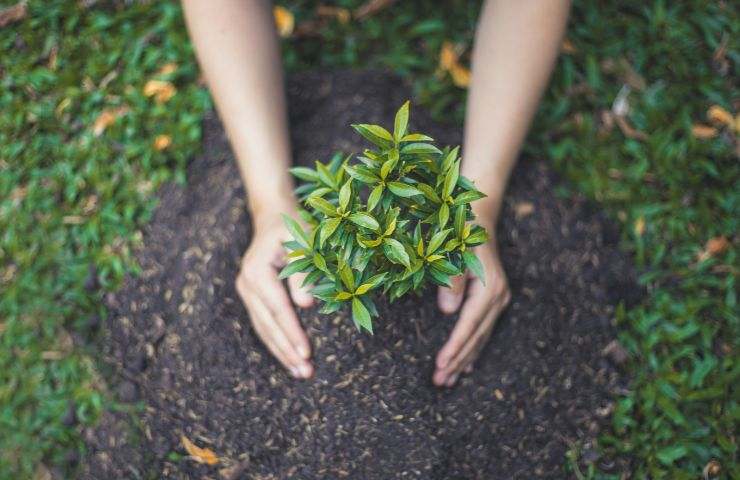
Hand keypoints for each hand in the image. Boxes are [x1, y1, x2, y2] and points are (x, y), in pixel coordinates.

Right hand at [235, 206, 314, 377]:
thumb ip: (304, 273)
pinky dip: (276, 342)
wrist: (273, 215)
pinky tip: (289, 358)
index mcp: (257, 272)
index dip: (292, 332)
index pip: (278, 309)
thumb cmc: (294, 226)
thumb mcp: (304, 242)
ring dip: (281, 352)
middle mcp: (246, 284)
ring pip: (263, 328)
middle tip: (306, 372)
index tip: (306, 353)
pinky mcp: (252, 296)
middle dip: (287, 350)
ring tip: (300, 372)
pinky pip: (263, 324)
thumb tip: (306, 304)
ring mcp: (246, 291)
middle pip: (268, 324)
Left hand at [433, 238, 510, 386]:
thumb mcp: (453, 250)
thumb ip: (452, 279)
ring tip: (447, 381)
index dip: (454, 347)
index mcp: (489, 288)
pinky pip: (483, 331)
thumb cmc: (461, 232)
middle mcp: (498, 297)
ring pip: (480, 338)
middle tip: (439, 382)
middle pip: (475, 337)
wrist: (479, 219)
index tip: (440, 365)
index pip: (469, 326)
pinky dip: (473, 350)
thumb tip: (447, 311)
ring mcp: (499, 300)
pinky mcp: (495, 301)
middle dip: (457, 361)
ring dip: (464, 360)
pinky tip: (466, 368)